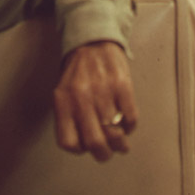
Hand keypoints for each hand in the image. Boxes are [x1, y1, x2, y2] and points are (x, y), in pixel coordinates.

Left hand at [53, 41, 137, 161]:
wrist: (93, 40)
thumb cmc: (78, 70)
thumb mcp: (63, 92)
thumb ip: (69, 116)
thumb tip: (83, 145)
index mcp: (63, 101)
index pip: (69, 141)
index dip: (80, 150)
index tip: (87, 147)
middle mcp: (81, 97)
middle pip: (94, 142)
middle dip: (104, 154)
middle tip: (108, 153)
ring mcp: (103, 91)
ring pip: (114, 133)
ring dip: (120, 143)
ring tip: (121, 142)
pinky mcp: (122, 85)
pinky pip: (130, 117)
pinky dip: (130, 126)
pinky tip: (127, 123)